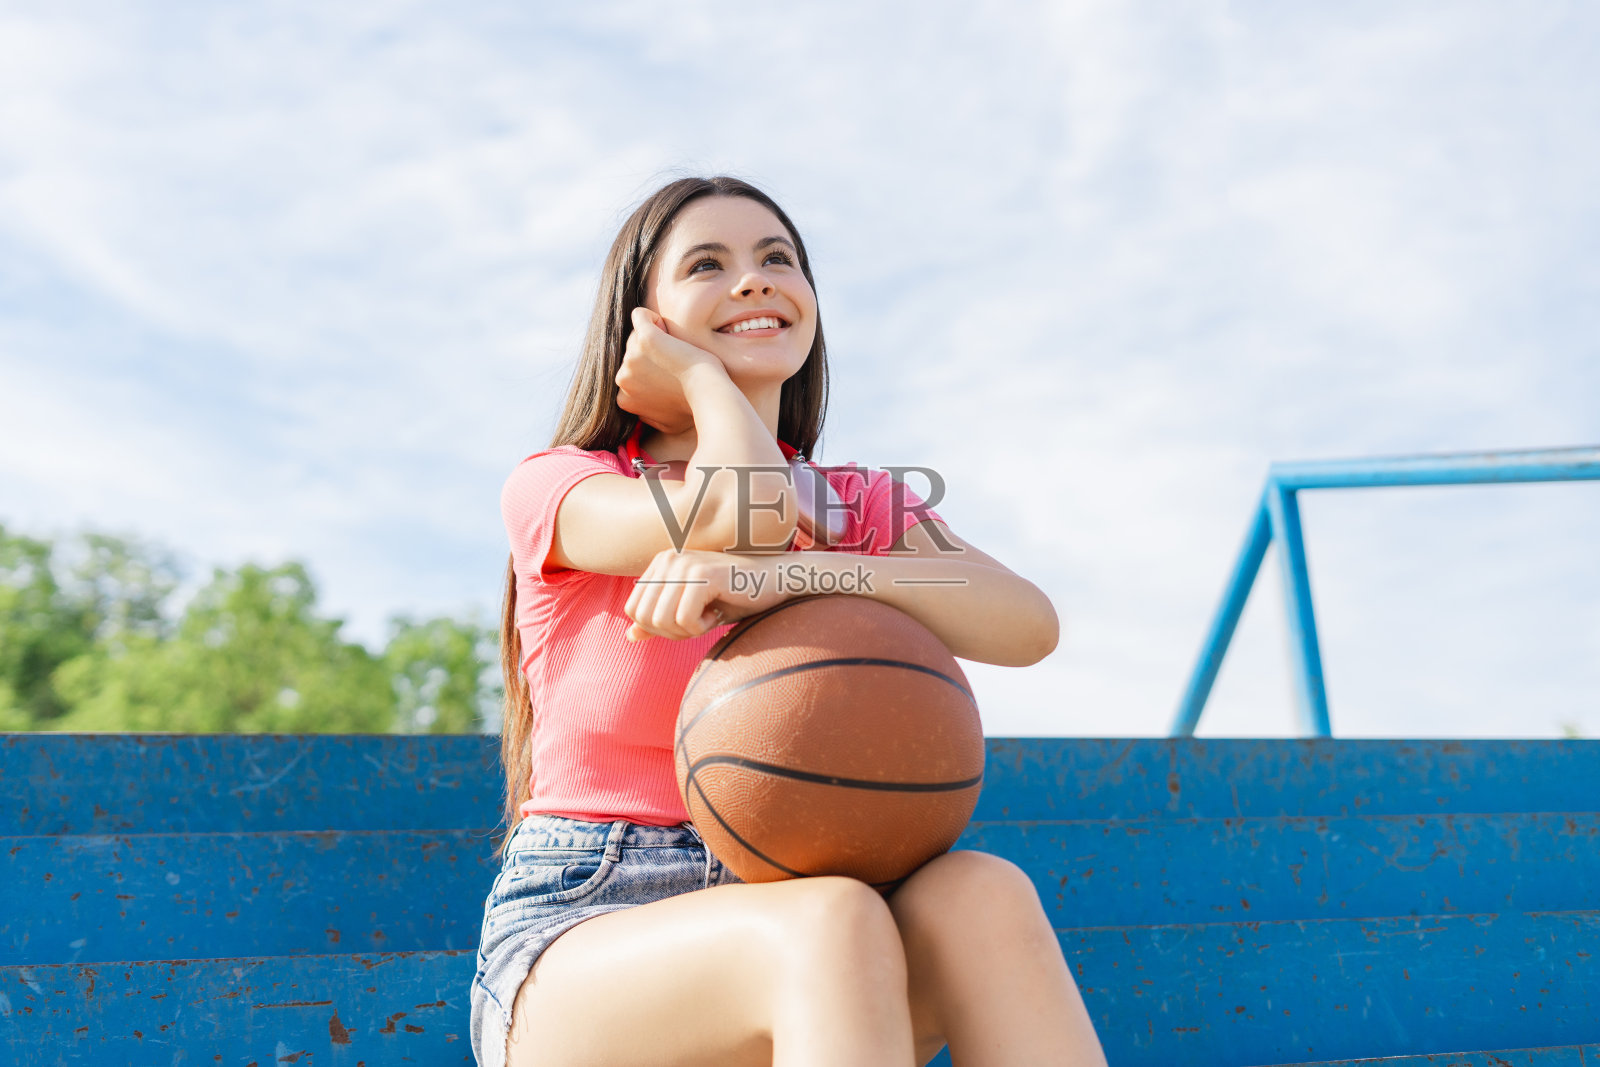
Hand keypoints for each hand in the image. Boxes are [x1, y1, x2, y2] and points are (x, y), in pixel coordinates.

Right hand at [615, 308, 724, 434]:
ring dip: (656, 338)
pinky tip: (666, 327)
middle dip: (651, 353)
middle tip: (675, 362)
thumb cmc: (693, 409)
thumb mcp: (665, 423)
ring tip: (677, 350)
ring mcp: (631, 357)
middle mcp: (623, 379)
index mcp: (624, 399)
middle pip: (632, 353)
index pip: (632, 373)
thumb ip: (648, 416)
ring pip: (637, 336)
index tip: (669, 374)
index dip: (651, 370)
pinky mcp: (645, 339)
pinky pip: (640, 317)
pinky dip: (651, 318)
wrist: (707, 394)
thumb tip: (643, 413)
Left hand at [623, 549, 788, 641]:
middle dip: (670, 632)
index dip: (657, 629)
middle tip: (697, 624)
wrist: (773, 582)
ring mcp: (685, 564)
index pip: (634, 610)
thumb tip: (630, 636)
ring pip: (661, 620)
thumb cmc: (733, 597)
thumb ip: (660, 621)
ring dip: (686, 631)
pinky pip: (684, 620)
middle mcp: (668, 558)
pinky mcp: (703, 575)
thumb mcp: (690, 610)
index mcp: (660, 563)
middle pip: (645, 617)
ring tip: (707, 617)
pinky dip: (700, 628)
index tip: (685, 623)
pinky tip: (716, 614)